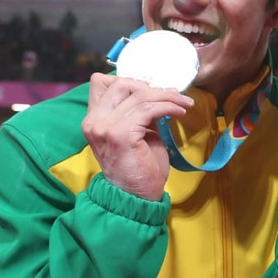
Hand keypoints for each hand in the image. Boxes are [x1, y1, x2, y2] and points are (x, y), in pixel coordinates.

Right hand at [81, 73, 193, 200]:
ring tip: (183, 103)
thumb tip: (157, 92)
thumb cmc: (137, 167)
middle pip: (122, 84)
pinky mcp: (121, 134)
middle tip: (174, 95)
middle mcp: (94, 120)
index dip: (129, 81)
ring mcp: (105, 127)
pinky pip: (149, 109)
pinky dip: (168, 106)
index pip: (101, 83)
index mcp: (93, 119)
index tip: (153, 89)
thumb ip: (137, 112)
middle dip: (152, 87)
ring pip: (140, 95)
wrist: (134, 196)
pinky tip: (179, 112)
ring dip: (167, 96)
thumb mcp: (134, 133)